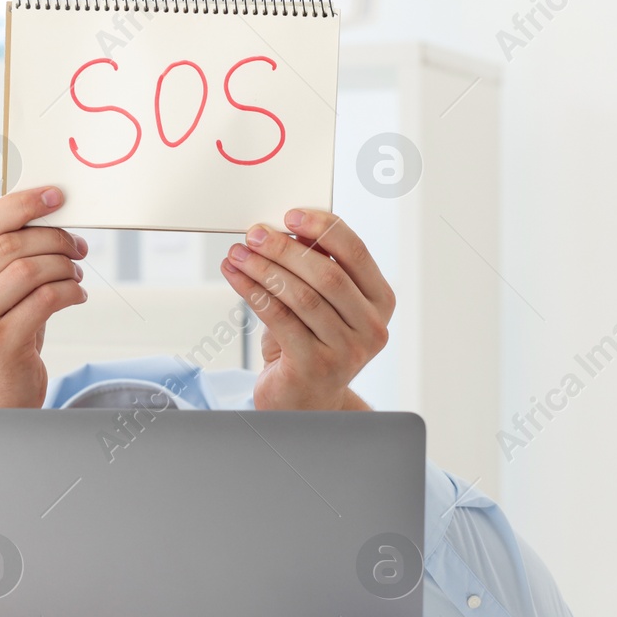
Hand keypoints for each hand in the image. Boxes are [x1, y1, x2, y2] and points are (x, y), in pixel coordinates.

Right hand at [0, 186, 86, 407]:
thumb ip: (0, 258)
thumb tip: (47, 213)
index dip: (23, 204)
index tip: (57, 196)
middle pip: (9, 246)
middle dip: (53, 238)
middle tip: (77, 246)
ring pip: (28, 270)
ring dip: (63, 265)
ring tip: (75, 272)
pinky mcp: (0, 344)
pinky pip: (45, 300)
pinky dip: (69, 291)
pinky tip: (76, 294)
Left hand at [219, 209, 393, 410]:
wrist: (303, 400)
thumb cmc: (309, 343)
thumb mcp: (320, 303)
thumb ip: (315, 269)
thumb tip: (283, 228)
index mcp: (380, 301)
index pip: (356, 253)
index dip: (323, 229)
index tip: (290, 215)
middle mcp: (371, 327)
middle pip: (327, 274)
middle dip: (286, 249)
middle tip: (255, 234)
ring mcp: (347, 351)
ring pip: (301, 296)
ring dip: (264, 269)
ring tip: (238, 254)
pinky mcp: (315, 366)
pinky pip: (279, 319)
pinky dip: (253, 292)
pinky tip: (236, 277)